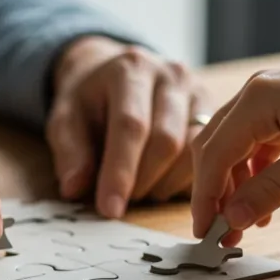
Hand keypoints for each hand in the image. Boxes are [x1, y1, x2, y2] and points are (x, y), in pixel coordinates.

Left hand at [48, 36, 208, 218]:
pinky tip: (164, 182)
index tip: (110, 209)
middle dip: (143, 181)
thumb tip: (75, 188)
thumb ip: (70, 152)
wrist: (114, 73)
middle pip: (166, 140)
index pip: (130, 125)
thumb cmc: (90, 101)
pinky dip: (186, 180)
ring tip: (143, 189)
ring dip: (166, 183)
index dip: (120, 172)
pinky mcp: (214, 111)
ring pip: (193, 151)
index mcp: (129, 70)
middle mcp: (170, 75)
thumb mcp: (65, 119)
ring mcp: (196, 91)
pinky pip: (208, 156)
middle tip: (124, 199)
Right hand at [189, 57, 279, 243]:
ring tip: (245, 225)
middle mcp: (256, 91)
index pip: (214, 153)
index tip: (205, 233)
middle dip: (215, 193)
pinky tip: (266, 202)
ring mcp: (270, 96)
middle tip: (219, 235)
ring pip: (234, 147)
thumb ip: (271, 190)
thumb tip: (232, 219)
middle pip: (215, 148)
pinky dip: (255, 173)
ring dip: (234, 186)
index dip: (205, 197)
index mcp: (258, 98)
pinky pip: (256, 143)